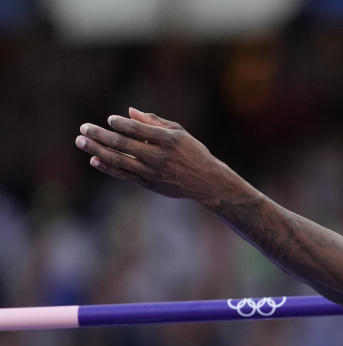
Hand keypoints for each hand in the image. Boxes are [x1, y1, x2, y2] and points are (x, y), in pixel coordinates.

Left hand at [75, 108, 239, 206]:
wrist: (207, 182)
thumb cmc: (193, 152)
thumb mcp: (179, 133)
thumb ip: (154, 122)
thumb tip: (129, 111)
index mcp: (168, 141)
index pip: (138, 130)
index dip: (120, 124)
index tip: (110, 120)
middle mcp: (159, 157)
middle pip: (123, 145)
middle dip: (100, 135)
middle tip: (83, 128)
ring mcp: (152, 172)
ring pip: (119, 160)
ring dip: (97, 150)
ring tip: (81, 141)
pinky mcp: (149, 184)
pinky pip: (124, 175)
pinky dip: (108, 167)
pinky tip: (94, 159)